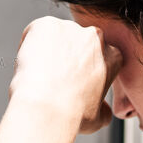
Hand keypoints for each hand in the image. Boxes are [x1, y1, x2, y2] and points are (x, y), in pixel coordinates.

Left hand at [9, 16, 122, 134]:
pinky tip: (30, 64)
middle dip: (66, 55)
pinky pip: (35, 31)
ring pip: (55, 36)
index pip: (96, 55)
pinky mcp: (46, 24)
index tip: (71, 82)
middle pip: (77, 42)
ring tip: (40, 74)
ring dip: (47, 50)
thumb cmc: (71, 115)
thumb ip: (104, 109)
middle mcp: (96, 37)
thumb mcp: (98, 118)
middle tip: (53, 78)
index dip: (81, 69)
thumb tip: (104, 110)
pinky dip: (29, 45)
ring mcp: (71, 28)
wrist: (46, 107)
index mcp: (112, 56)